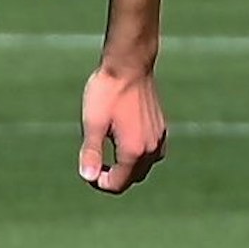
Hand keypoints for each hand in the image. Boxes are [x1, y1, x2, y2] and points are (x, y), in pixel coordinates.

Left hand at [79, 65, 165, 194]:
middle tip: (94, 162)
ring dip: (127, 167)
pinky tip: (124, 141)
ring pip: (144, 166)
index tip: (86, 169)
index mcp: (134, 151)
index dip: (99, 182)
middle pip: (132, 178)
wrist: (129, 64)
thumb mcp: (93, 122)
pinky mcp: (161, 127)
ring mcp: (159, 138)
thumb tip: (87, 177)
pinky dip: (138, 155)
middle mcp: (151, 149)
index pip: (118, 183)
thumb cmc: (107, 92)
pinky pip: (153, 152)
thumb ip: (91, 152)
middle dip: (113, 176)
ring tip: (107, 152)